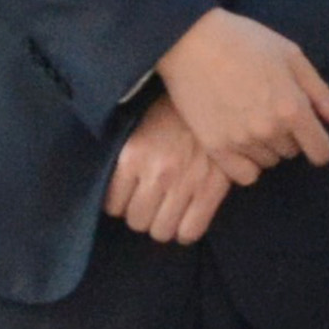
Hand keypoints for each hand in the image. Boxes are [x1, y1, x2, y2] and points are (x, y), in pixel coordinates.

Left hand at [104, 94, 234, 246]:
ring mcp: (184, 184)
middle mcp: (156, 173)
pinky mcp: (210, 191)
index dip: (120, 205)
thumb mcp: (139, 126)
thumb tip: (117, 191)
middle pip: (137, 222)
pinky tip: (185, 220)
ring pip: (161, 232)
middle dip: (141, 216)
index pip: (113, 206)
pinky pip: (190, 232)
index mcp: (133, 155)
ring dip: (162, 225)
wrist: (215, 95)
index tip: (128, 199)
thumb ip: (128, 157)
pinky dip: (185, 232)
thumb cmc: (173, 111)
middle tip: (149, 205)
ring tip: (167, 212)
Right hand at [155, 8, 328, 175]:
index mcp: (292, 108)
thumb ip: (320, 93)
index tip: (312, 135)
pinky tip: (239, 141)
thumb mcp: (291, 56)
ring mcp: (241, 142)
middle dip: (289, 136)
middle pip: (292, 153)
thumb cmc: (245, 41)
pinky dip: (246, 163)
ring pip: (268, 161)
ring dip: (266, 147)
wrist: (190, 41)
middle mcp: (270, 130)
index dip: (321, 144)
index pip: (321, 151)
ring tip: (250, 118)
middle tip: (270, 109)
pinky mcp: (216, 148)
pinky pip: (244, 175)